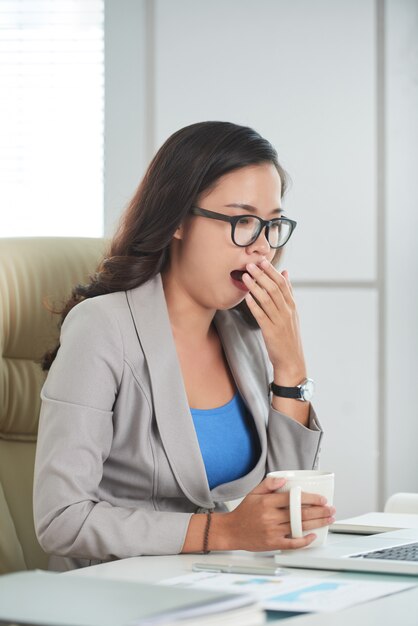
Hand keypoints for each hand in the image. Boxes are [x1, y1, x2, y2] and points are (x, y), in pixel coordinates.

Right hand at [221, 476, 334, 551]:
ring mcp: (273, 531)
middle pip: (300, 514)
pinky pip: (292, 543)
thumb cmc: (244, 512)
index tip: (321, 499)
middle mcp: (271, 517)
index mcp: (267, 503)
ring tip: (328, 520)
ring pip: (299, 527)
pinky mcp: (273, 543)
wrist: (232, 531)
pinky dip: (304, 541)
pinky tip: (313, 536)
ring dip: (317, 523)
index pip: (293, 499)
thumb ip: (268, 484)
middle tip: (330, 509)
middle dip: (320, 511)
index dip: (310, 499)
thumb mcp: (253, 493)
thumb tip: (284, 479)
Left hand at [242, 259, 305, 384]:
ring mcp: (279, 321)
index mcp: (292, 305)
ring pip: (267, 299)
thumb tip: (285, 272)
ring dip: (255, 286)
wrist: (291, 360)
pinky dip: (254, 304)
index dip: (271, 271)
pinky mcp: (271, 331)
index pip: (283, 283)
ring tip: (245, 276)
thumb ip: (288, 292)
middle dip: (261, 274)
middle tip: (250, 263)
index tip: (262, 260)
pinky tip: (246, 296)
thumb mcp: (292, 312)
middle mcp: (287, 311)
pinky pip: (261, 315)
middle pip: (274, 288)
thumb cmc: (289, 335)